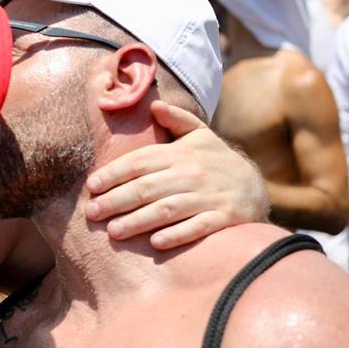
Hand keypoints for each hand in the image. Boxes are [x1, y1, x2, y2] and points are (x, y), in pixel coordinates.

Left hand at [84, 101, 268, 250]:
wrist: (256, 187)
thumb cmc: (217, 162)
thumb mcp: (200, 136)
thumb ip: (177, 119)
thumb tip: (153, 104)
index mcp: (181, 153)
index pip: (141, 162)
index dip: (114, 173)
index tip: (92, 186)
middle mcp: (193, 173)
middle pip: (147, 187)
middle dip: (117, 200)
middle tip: (92, 213)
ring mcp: (209, 196)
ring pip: (168, 209)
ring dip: (138, 220)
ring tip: (113, 231)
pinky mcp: (224, 217)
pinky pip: (198, 226)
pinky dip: (177, 234)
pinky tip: (156, 243)